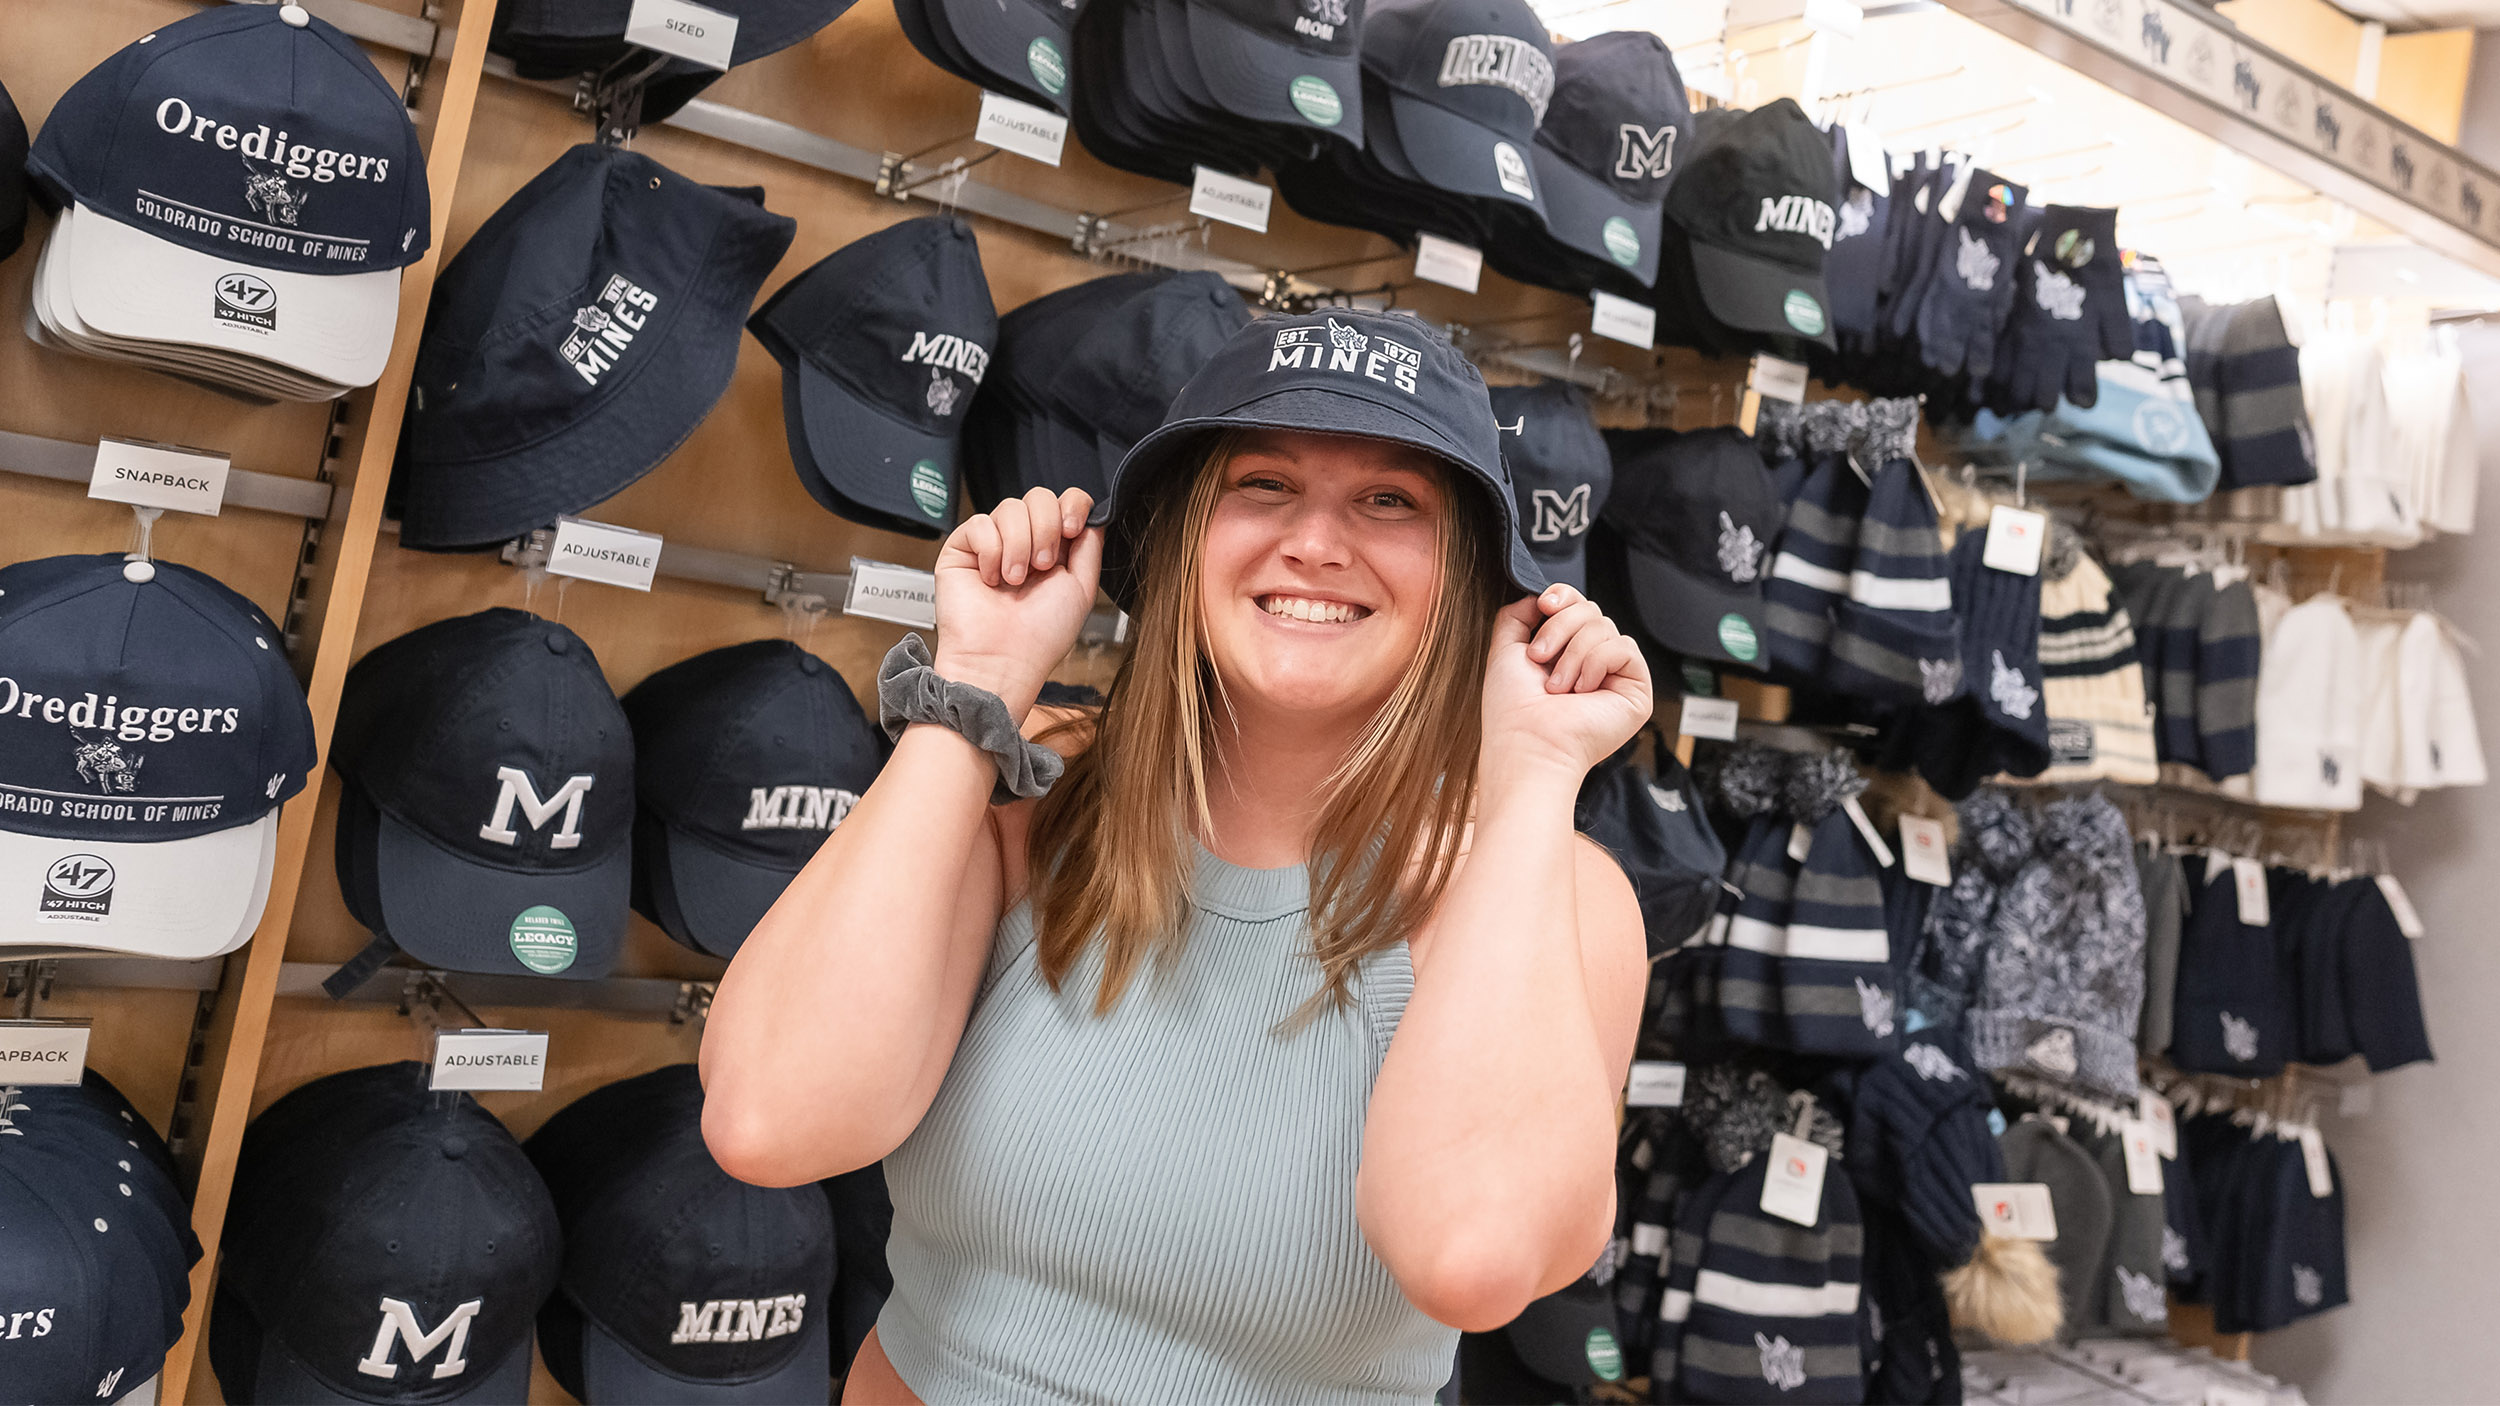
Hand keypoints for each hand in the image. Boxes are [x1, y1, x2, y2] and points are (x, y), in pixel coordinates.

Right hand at [933, 487, 1101, 716]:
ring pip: (1010, 506)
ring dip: (1019, 546)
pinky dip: (991, 552)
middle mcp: (1023, 541)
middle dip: (1046, 529)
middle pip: (1038, 496)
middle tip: (1041, 567)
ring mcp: (991, 543)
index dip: (1071, 505)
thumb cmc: (1041, 636)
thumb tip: (1093, 515)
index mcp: (1053, 548)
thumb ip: (1089, 547)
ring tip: (1014, 581)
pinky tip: (991, 580)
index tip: (1072, 529)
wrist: (1003, 660)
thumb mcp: (1081, 588)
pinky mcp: (962, 548)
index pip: (1064, 500)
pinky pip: (980, 523)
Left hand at [1479, 584, 1652, 784]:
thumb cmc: (1513, 710)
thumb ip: (1518, 617)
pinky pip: (1624, 647)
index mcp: (1564, 654)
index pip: (1576, 607)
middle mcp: (1591, 663)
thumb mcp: (1506, 651)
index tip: (1545, 605)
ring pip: (1605, 626)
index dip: (1563, 597)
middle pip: (1591, 611)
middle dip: (1561, 628)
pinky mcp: (1636, 689)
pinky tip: (1583, 690)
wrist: (1528, 744)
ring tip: (1558, 686)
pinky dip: (1597, 663)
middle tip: (1540, 659)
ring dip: (1574, 653)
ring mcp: (1614, 676)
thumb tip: (1539, 596)